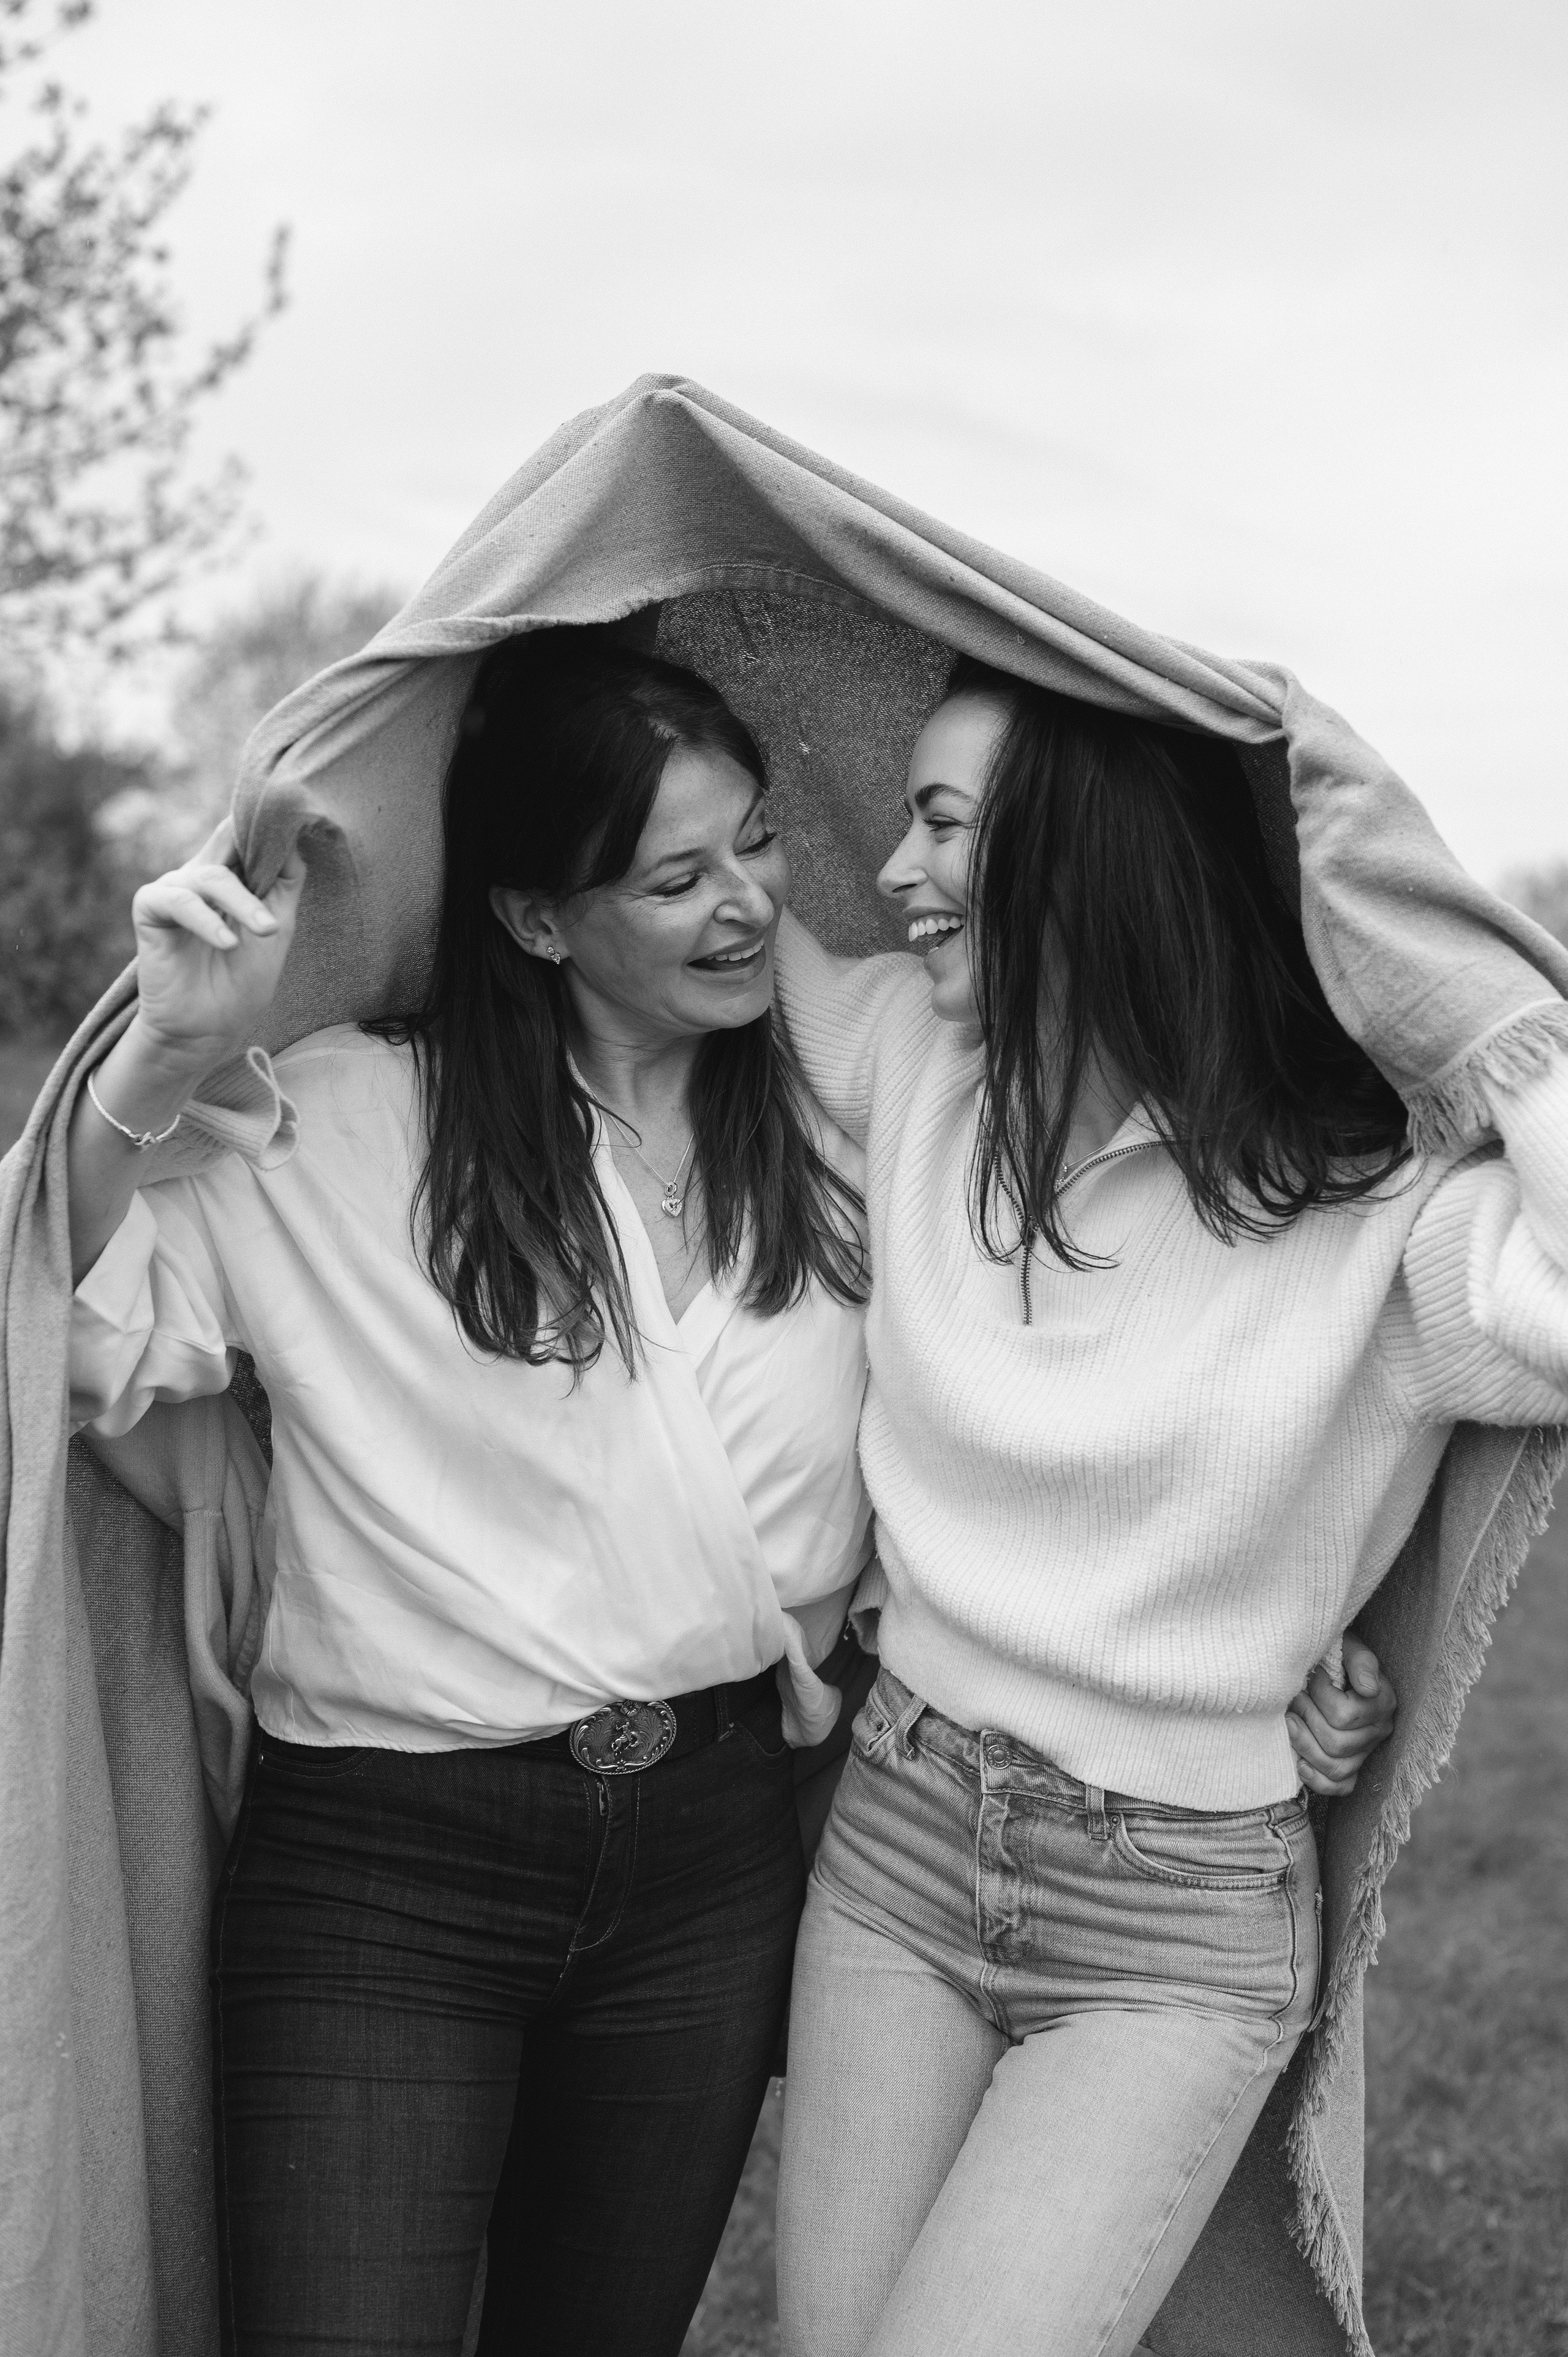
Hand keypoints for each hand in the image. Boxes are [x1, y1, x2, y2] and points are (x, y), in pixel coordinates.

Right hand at [130, 820, 305, 1073]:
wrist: (208, 1029)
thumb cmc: (243, 982)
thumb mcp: (277, 928)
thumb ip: (284, 883)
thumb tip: (295, 836)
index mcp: (230, 876)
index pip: (245, 834)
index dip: (268, 823)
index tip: (301, 813)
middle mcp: (199, 874)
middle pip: (230, 840)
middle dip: (258, 844)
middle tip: (286, 855)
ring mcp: (174, 888)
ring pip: (213, 876)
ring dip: (243, 905)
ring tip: (265, 933)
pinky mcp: (150, 907)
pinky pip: (180, 900)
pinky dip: (206, 921)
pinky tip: (226, 945)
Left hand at [1286, 1633, 1395, 1797]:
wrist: (1327, 1665)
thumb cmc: (1335, 1654)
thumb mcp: (1348, 1646)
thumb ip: (1360, 1661)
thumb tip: (1368, 1688)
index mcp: (1382, 1702)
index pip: (1343, 1716)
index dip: (1319, 1695)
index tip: (1311, 1676)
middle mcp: (1379, 1731)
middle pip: (1336, 1744)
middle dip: (1306, 1718)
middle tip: (1294, 1698)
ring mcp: (1365, 1752)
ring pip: (1335, 1768)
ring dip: (1304, 1745)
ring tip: (1289, 1721)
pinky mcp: (1352, 1767)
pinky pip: (1340, 1787)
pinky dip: (1317, 1779)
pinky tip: (1299, 1762)